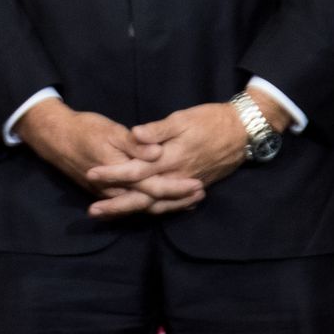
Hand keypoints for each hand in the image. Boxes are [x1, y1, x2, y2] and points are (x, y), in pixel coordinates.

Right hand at [15, 99, 194, 213]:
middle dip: (177, 200)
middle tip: (200, 195)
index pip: (153, 187)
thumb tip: (157, 153)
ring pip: (142, 207)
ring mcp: (109, 193)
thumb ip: (134, 144)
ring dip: (167, 205)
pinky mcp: (106, 192)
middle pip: (151, 202)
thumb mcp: (109, 131)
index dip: (177, 187)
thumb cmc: (84, 129)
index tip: (198, 184)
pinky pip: (132, 204)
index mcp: (119, 173)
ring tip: (189, 202)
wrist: (54, 137)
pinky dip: (151, 205)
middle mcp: (115, 189)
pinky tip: (163, 203)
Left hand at [86, 101, 249, 217]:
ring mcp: (185, 185)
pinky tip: (140, 212)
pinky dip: (154, 210)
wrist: (243, 133)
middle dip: (117, 204)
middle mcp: (176, 177)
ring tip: (109, 213)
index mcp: (170, 159)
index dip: (113, 174)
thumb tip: (135, 135)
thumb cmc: (210, 121)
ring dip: (132, 210)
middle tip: (93, 211)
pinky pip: (170, 204)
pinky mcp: (193, 187)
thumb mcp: (182, 119)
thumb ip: (157, 130)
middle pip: (143, 196)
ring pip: (156, 204)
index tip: (91, 174)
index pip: (136, 171)